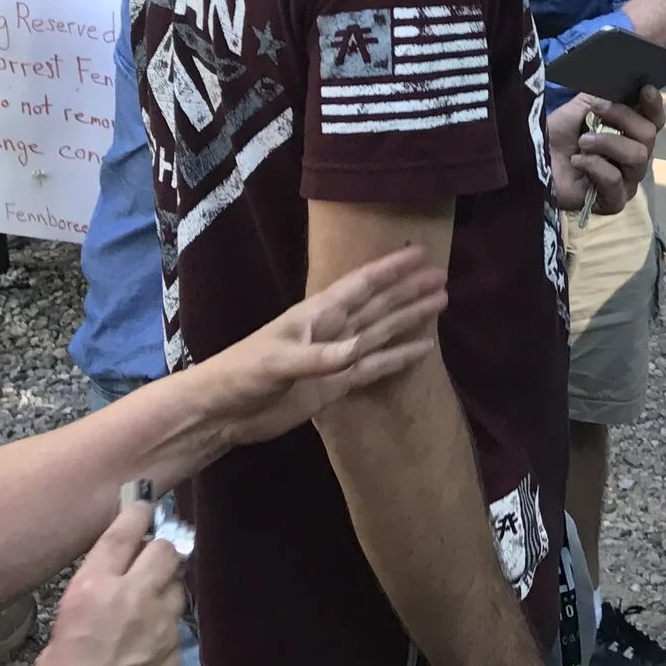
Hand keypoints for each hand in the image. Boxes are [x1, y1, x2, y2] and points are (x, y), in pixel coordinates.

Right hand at [24, 500, 181, 665]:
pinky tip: (156, 630)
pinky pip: (178, 618)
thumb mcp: (53, 647)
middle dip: (158, 548)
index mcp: (91, 592)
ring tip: (152, 595)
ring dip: (167, 583)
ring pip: (178, 581)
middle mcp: (133, 596)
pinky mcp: (178, 646)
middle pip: (164, 548)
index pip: (122, 534)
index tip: (142, 505)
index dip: (135, 513)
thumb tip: (93, 609)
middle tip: (148, 558)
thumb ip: (80, 616)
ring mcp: (162, 620)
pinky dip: (169, 618)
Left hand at [196, 247, 448, 447]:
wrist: (222, 412)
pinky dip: (398, 358)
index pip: (360, 286)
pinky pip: (374, 367)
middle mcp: (331, 330)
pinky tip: (421, 349)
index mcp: (316, 314)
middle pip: (378, 305)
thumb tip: (358, 349)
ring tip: (440, 303)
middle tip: (442, 276)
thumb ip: (318, 357)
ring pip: (381, 332)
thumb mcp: (276, 362)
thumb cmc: (241, 374)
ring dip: (409, 318)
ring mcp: (335, 357)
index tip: (418, 254)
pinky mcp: (335, 385)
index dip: (388, 269)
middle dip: (408, 290)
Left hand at [545, 87, 662, 214]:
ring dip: (607, 142)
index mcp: (631, 134)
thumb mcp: (580, 107)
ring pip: (637, 156)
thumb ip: (604, 95)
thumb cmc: (557, 137)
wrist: (532, 162)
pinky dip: (594, 166)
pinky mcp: (614, 201)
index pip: (655, 120)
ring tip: (583, 141)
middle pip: (649, 136)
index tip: (644, 89)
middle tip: (597, 111)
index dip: (654, 105)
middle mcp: (634, 158)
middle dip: (623, 117)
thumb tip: (622, 80)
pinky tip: (577, 161)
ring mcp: (627, 181)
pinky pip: (615, 180)